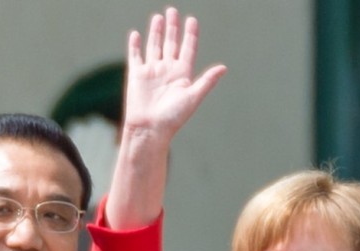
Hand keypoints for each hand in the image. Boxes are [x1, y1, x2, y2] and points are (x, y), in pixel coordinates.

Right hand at [122, 7, 225, 143]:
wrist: (149, 129)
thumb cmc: (173, 117)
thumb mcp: (193, 97)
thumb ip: (207, 81)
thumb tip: (224, 68)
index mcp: (182, 74)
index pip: (187, 49)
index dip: (190, 34)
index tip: (192, 20)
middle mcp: (167, 70)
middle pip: (171, 43)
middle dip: (173, 27)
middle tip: (172, 11)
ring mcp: (151, 71)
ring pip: (154, 46)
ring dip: (156, 32)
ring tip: (158, 17)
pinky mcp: (136, 75)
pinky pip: (135, 56)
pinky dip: (135, 45)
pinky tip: (137, 34)